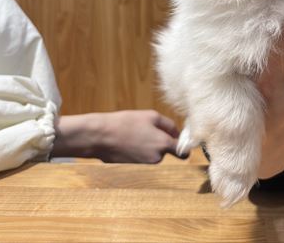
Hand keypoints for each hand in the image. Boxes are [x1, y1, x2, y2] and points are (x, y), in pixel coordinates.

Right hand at [52, 110, 183, 163]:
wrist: (100, 136)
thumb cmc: (126, 123)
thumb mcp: (151, 116)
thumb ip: (169, 125)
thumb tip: (177, 132)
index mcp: (163, 144)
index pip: (183, 152)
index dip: (183, 146)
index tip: (181, 140)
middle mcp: (157, 158)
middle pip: (166, 149)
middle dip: (161, 140)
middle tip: (147, 127)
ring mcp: (145, 164)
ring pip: (153, 152)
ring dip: (149, 144)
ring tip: (134, 132)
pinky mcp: (134, 166)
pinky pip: (142, 156)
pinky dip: (138, 149)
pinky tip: (127, 140)